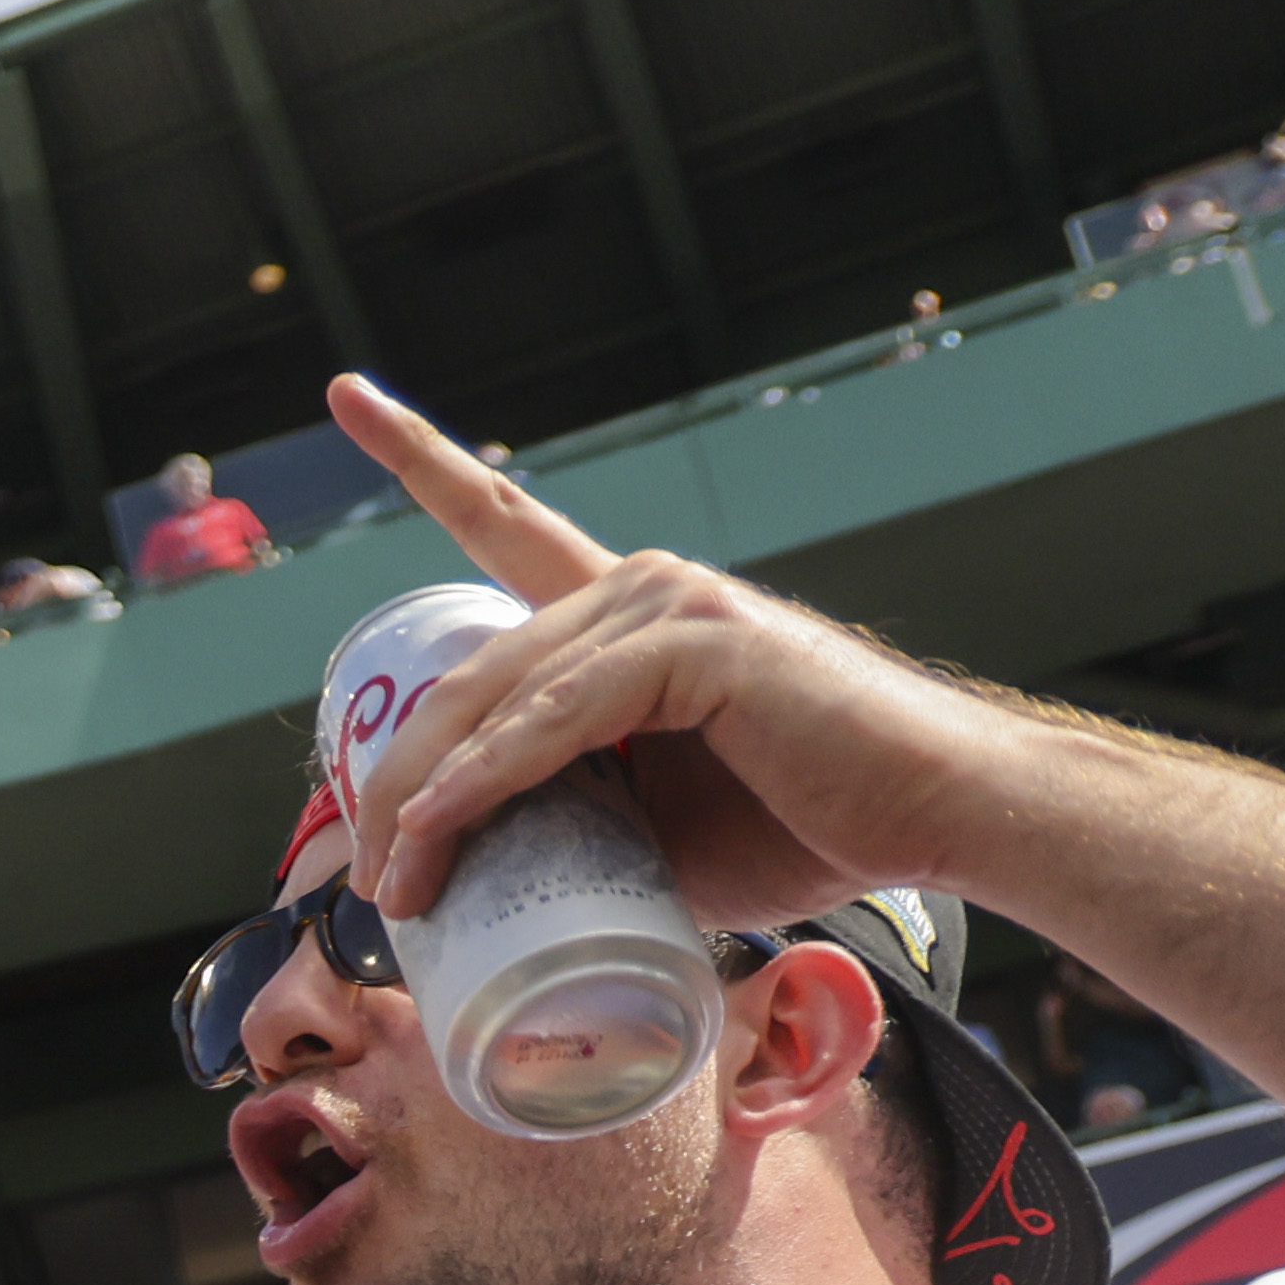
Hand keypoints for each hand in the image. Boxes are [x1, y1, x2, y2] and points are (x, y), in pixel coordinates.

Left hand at [318, 379, 1048, 935]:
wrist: (938, 818)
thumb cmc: (807, 824)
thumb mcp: (652, 822)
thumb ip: (571, 811)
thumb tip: (476, 868)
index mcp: (623, 614)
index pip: (502, 523)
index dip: (422, 458)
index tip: (346, 396)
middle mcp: (638, 587)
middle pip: (469, 672)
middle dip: (396, 780)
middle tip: (372, 881)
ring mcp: (670, 604)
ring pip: (497, 697)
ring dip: (426, 799)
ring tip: (397, 887)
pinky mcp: (701, 644)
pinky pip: (559, 718)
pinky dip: (489, 776)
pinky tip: (443, 821)